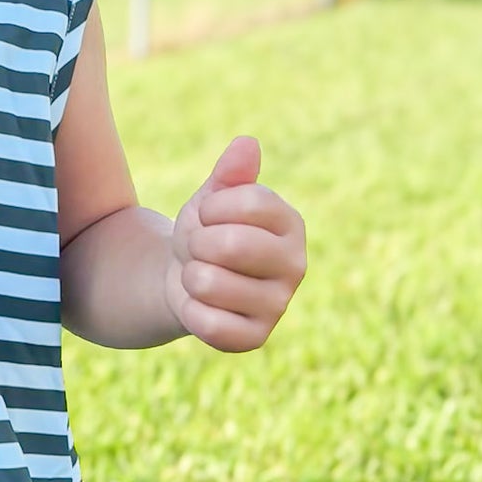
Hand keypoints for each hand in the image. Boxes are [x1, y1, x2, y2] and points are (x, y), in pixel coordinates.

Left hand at [164, 136, 305, 351]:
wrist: (186, 279)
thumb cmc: (206, 232)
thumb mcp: (212, 198)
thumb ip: (230, 174)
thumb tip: (246, 144)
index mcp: (291, 224)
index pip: (250, 201)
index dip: (212, 207)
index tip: (208, 215)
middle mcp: (296, 264)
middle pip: (231, 244)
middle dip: (197, 243)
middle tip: (201, 249)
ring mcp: (279, 304)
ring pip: (210, 283)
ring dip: (190, 276)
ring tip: (201, 276)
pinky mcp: (256, 338)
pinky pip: (208, 323)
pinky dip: (191, 311)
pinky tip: (201, 306)